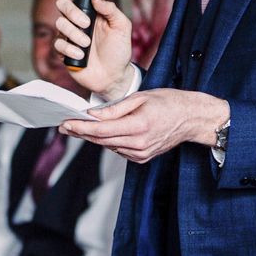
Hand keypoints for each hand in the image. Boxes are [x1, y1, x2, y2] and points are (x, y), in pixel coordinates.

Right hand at [54, 0, 133, 99]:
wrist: (113, 77)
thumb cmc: (118, 51)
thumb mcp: (122, 27)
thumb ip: (111, 10)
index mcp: (91, 11)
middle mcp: (78, 21)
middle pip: (62, 4)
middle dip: (72, 12)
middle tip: (86, 23)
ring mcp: (69, 35)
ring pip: (59, 23)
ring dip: (74, 33)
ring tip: (87, 43)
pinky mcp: (64, 51)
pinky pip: (58, 44)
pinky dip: (70, 49)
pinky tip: (81, 55)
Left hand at [59, 89, 229, 163]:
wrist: (191, 118)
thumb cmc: (167, 102)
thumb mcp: (140, 97)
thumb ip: (115, 108)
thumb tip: (93, 114)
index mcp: (138, 126)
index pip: (101, 130)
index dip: (81, 127)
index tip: (66, 123)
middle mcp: (139, 144)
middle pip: (102, 140)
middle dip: (81, 132)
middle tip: (64, 125)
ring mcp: (141, 153)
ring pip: (109, 146)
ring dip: (93, 137)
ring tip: (78, 126)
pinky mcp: (143, 158)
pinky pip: (119, 150)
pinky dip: (109, 141)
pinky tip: (103, 132)